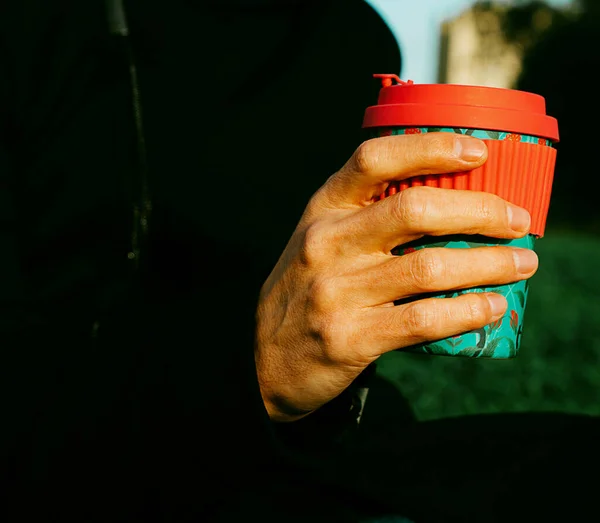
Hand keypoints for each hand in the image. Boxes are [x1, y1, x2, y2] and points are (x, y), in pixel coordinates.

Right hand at [255, 133, 537, 421]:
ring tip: (521, 263)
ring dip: (489, 264)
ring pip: (431, 267)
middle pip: (415, 210)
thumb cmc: (307, 289)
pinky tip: (491, 306)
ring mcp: (337, 291)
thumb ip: (365, 219)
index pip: (374, 160)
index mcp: (322, 210)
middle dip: (480, 212)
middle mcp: (327, 243)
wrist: (267, 360)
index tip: (478, 152)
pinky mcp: (351, 337)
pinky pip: (424, 319)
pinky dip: (468, 311)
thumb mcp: (321, 240)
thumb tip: (451, 207)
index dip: (429, 149)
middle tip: (518, 222)